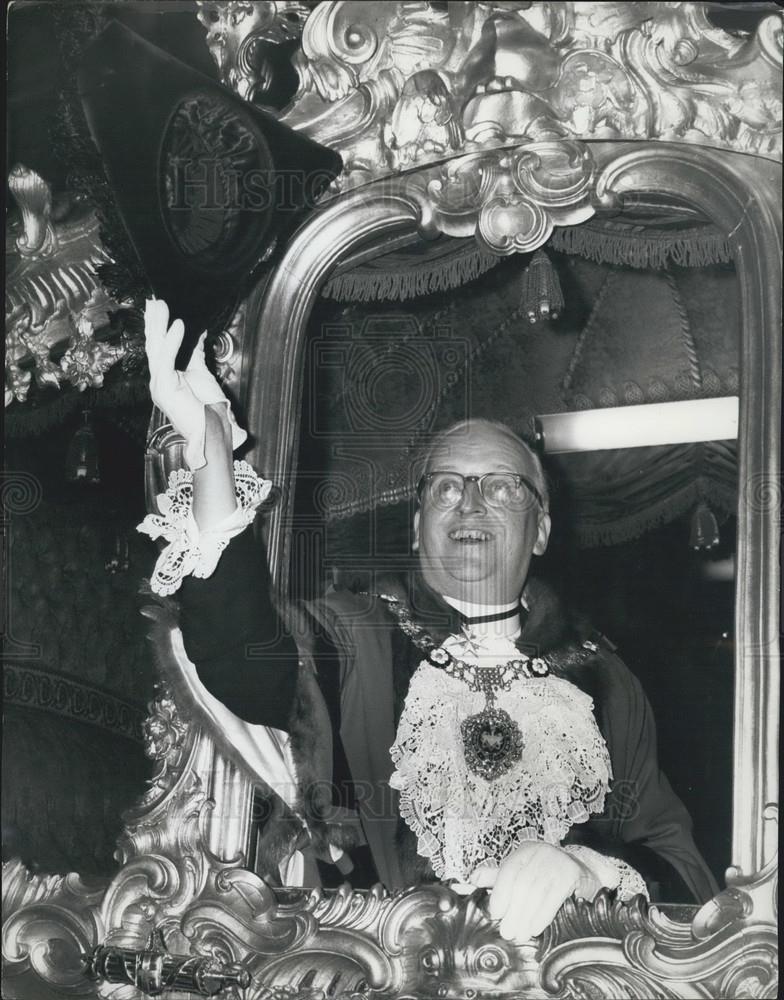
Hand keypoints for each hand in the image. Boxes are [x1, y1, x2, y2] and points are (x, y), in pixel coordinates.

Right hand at [144, 299, 245, 468]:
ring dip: (158, 326)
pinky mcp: (165, 388)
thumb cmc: (208, 408)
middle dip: (153, 322)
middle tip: (153, 301)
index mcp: (165, 377)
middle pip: (153, 346)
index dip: (157, 327)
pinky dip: (172, 342)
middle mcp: (159, 381)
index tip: (157, 308)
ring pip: (156, 350)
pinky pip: (166, 360)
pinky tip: (177, 326)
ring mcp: (159, 386)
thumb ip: (196, 355)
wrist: (212, 430)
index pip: (158, 348)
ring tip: (161, 307)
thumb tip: (199, 338)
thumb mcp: (202, 374)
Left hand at [474, 842, 599, 941]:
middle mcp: (541, 851)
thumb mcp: (522, 873)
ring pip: (537, 892)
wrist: (584, 875)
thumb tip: (473, 879)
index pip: (509, 870)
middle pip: (523, 884)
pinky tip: (535, 928)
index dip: (500, 892)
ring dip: (526, 917)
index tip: (495, 913)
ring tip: (520, 935)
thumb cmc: (547, 878)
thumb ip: (497, 877)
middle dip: (513, 911)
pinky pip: (554, 897)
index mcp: (526, 851)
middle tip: (508, 932)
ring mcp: (558, 861)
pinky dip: (543, 915)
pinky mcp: (572, 874)